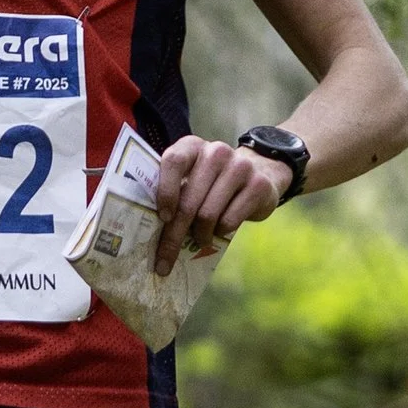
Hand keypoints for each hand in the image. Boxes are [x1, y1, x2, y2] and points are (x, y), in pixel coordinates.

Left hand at [153, 133, 292, 276]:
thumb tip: (148, 229)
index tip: (163, 217)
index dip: (165, 191)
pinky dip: (220, 232)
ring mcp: (239, 167)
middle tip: (165, 261)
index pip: (173, 161)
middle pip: (189, 200)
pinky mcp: (258, 186)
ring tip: (200, 239)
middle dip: (173, 235)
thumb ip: (175, 191)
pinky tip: (219, 230)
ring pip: (208, 214)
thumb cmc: (213, 183)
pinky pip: (230, 220)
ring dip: (200, 235)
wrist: (259, 174)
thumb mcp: (193, 177)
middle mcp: (216, 152)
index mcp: (192, 146)